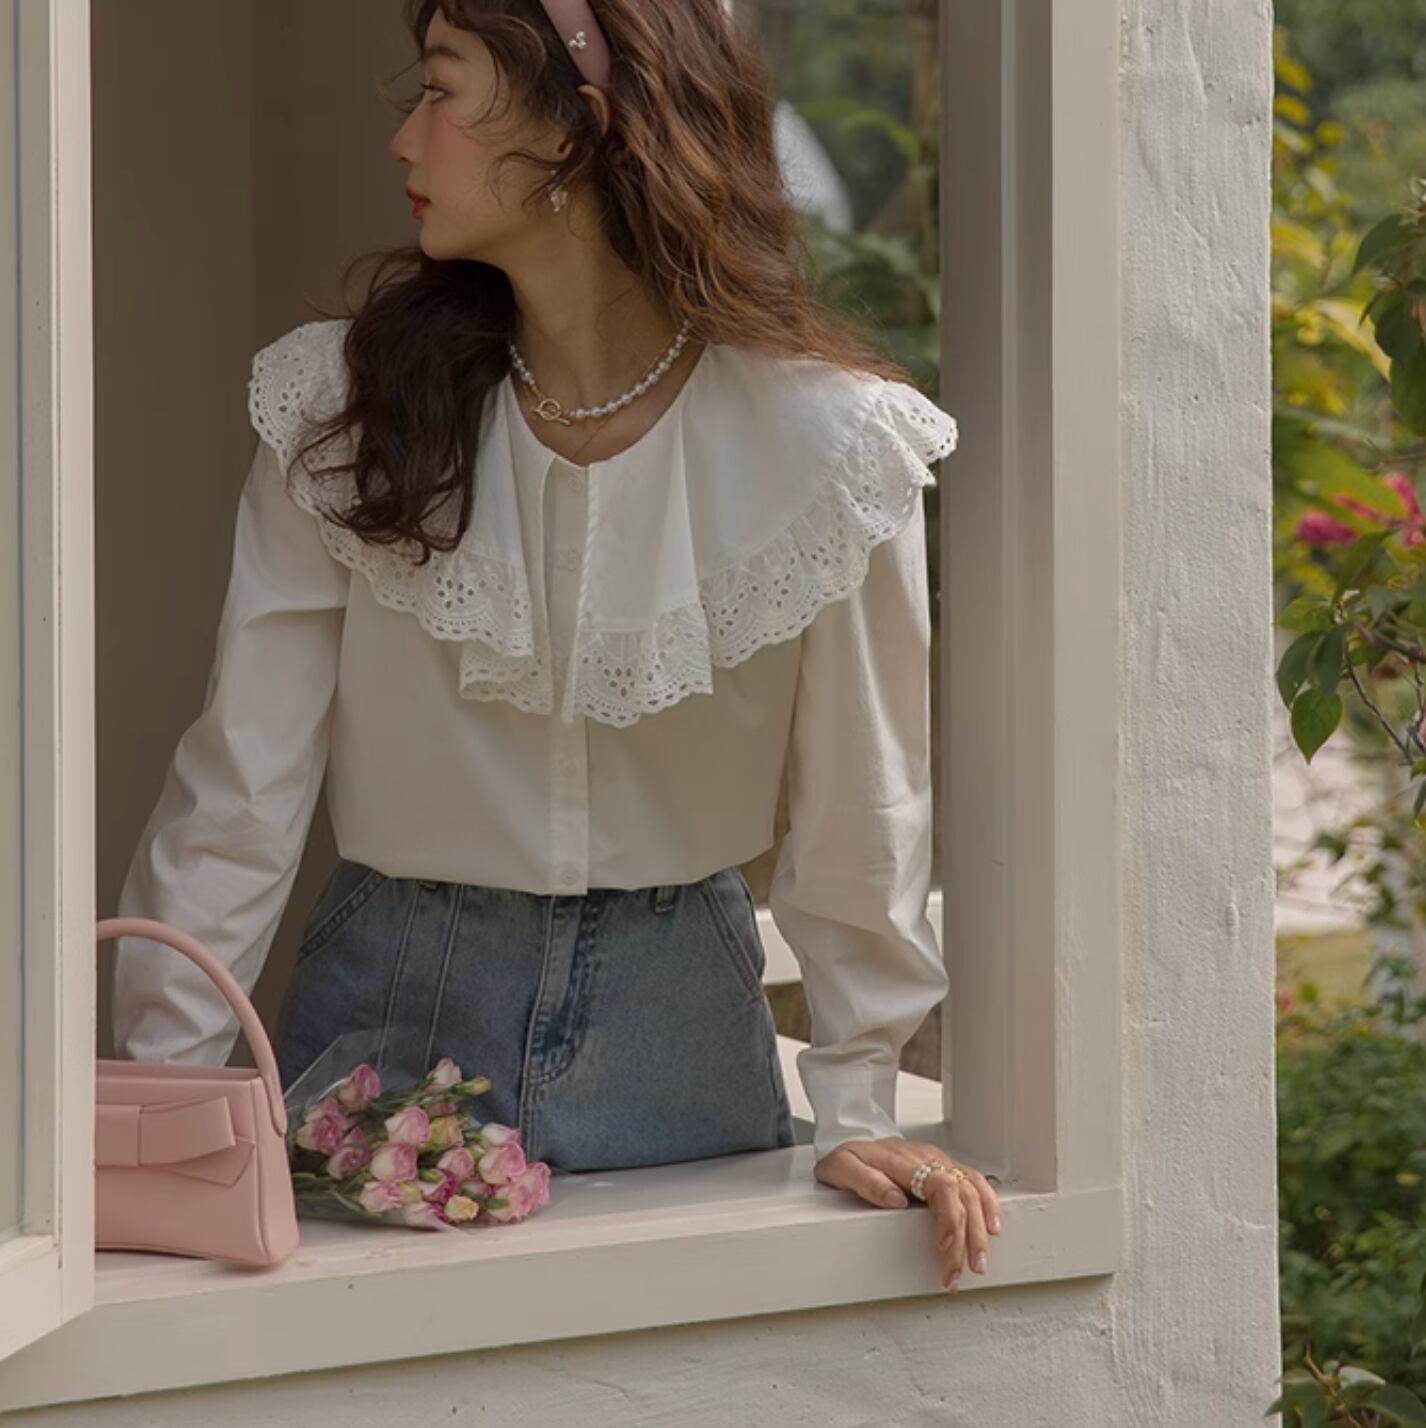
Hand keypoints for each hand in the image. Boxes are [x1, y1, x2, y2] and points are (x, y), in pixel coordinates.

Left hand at [813, 1137, 1001, 1292]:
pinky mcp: (943, 1168)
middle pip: (962, 1193)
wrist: (849, 1140)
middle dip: (969, 1236)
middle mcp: (927, 1158)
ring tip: (979, 1261)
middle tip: (960, 1272)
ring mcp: (938, 1162)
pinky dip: (987, 1204)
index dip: (950, 1219)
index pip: (940, 1186)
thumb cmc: (846, 1159)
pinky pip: (973, 1182)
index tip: (946, 1249)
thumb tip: (896, 1200)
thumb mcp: (841, 1167)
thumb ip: (866, 1182)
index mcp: (904, 1160)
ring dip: (981, 1227)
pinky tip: (993, 1227)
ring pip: (973, 1189)